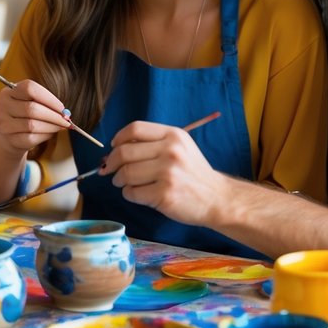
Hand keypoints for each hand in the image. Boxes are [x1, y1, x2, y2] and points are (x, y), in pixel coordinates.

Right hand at [0, 78, 70, 155]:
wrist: (11, 134)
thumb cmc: (25, 114)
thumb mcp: (32, 102)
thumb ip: (47, 103)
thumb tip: (65, 113)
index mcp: (9, 91)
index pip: (29, 88)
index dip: (49, 98)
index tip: (62, 107)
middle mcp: (3, 105)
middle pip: (31, 109)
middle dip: (53, 115)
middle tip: (66, 119)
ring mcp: (4, 123)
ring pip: (32, 125)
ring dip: (51, 126)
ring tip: (60, 126)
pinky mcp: (10, 139)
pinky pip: (31, 138)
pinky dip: (45, 135)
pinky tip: (50, 132)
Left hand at [100, 121, 225, 226]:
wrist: (217, 198)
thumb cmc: (194, 173)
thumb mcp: (180, 147)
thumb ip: (153, 143)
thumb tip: (115, 149)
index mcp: (173, 135)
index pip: (135, 129)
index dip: (119, 138)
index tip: (113, 147)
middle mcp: (171, 151)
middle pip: (125, 152)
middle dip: (112, 163)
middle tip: (110, 170)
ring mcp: (168, 173)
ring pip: (126, 174)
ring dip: (119, 180)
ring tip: (123, 183)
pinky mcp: (164, 194)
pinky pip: (132, 193)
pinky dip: (129, 194)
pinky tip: (137, 194)